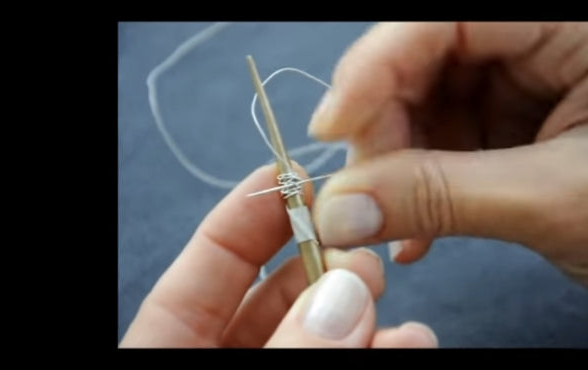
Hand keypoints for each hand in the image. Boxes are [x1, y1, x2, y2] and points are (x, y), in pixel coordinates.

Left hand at [119, 163, 437, 347]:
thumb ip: (288, 348)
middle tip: (362, 240)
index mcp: (175, 350)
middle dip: (325, 258)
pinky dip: (388, 350)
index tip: (290, 173)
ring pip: (328, 332)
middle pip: (279, 292)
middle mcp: (233, 359)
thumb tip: (344, 292)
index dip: (247, 214)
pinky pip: (358, 366)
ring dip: (366, 308)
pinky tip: (412, 340)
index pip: (208, 267)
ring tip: (389, 294)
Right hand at [308, 22, 587, 298]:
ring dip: (401, 164)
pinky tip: (420, 229)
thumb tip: (339, 206)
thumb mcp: (556, 200)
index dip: (378, 65)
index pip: (453, 18)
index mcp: (578, 22)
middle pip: (432, 56)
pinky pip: (453, 135)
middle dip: (387, 126)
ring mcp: (537, 79)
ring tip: (396, 225)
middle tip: (361, 192)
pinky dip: (426, 182)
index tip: (334, 127)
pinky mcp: (525, 120)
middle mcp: (553, 37)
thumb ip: (441, 196)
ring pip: (433, 100)